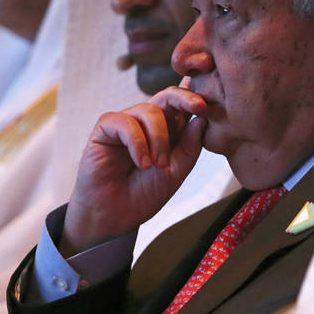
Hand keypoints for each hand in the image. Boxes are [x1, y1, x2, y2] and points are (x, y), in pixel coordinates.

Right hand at [63, 83, 207, 253]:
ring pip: (149, 110)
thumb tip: (202, 118)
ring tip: (158, 165)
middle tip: (199, 107)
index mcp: (167, 130)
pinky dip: (137, 142)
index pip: (182, 106)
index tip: (208, 103)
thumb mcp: (177, 171)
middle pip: (166, 96)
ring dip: (159, 138)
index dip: (194, 98)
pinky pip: (124, 122)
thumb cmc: (145, 193)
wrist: (116, 216)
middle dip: (184, 98)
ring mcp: (126, 123)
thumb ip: (190, 145)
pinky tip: (141, 163)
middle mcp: (146, 123)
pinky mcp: (105, 129)